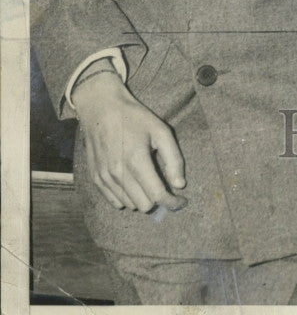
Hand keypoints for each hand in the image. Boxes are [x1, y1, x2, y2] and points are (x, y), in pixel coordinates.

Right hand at [72, 73, 186, 212]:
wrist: (101, 108)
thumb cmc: (134, 118)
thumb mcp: (160, 131)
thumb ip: (173, 159)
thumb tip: (180, 185)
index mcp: (136, 160)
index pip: (157, 195)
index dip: (172, 202)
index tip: (182, 201)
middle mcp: (118, 173)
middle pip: (144, 205)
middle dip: (158, 199)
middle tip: (164, 186)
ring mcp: (105, 177)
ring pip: (130, 205)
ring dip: (142, 198)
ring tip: (147, 179)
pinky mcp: (96, 178)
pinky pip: (115, 201)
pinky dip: (127, 197)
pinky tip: (133, 182)